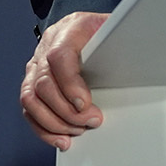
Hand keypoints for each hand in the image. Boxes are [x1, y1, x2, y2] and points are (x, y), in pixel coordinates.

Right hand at [20, 10, 109, 149]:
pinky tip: (61, 137)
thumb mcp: (117, 30)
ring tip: (77, 130)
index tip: (85, 104)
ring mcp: (37, 64)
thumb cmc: (105, 32)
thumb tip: (136, 59)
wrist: (92, 28)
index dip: (69, 84)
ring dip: (54, 122)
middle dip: (67, 110)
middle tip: (92, 120)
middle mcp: (47, 45)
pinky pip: (29, 109)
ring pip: (30, 98)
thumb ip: (122, 43)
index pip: (58, 56)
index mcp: (70, 29)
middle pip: (43, 82)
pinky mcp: (33, 81)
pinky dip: (43, 128)